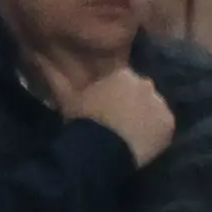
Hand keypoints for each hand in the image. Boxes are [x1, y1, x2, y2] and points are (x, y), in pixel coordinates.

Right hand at [60, 65, 175, 164]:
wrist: (100, 149)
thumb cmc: (82, 120)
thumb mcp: (67, 98)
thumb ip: (62, 79)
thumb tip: (43, 63)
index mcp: (121, 73)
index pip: (122, 78)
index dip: (114, 91)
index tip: (105, 104)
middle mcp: (144, 83)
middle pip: (141, 90)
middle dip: (132, 100)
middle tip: (118, 119)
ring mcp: (159, 103)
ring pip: (153, 107)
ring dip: (145, 115)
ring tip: (130, 133)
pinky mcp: (168, 124)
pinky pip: (162, 126)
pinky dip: (155, 132)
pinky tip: (141, 142)